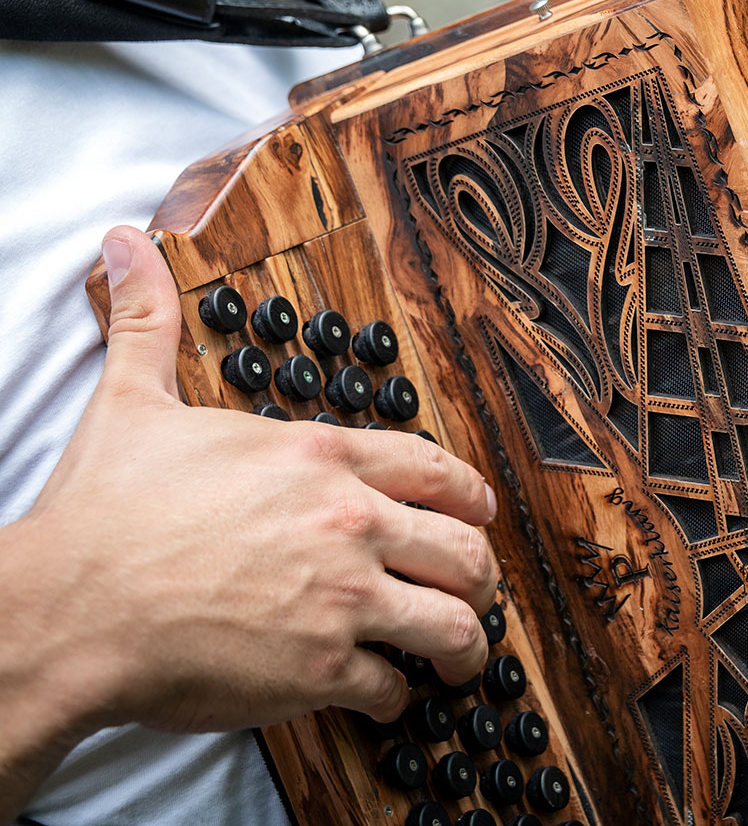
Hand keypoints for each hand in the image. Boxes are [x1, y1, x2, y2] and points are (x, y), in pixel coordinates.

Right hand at [14, 226, 498, 739]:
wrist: (71, 605)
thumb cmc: (107, 510)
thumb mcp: (134, 399)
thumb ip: (149, 322)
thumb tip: (126, 247)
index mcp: (321, 457)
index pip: (435, 469)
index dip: (471, 495)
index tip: (481, 513)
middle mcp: (348, 521)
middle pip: (462, 549)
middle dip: (480, 574)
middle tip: (477, 591)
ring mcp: (342, 596)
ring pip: (451, 622)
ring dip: (464, 642)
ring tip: (458, 655)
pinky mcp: (320, 667)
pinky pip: (389, 687)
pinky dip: (393, 696)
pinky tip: (380, 693)